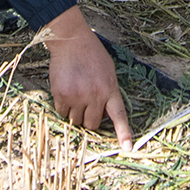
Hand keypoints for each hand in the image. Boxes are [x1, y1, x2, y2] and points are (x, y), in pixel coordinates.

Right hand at [45, 6, 131, 145]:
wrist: (72, 41)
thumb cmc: (91, 54)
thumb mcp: (108, 72)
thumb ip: (108, 92)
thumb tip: (103, 114)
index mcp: (110, 89)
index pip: (119, 115)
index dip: (123, 133)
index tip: (128, 148)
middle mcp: (95, 95)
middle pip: (91, 125)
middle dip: (88, 119)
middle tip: (86, 105)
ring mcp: (77, 96)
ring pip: (75, 121)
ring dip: (75, 113)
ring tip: (75, 94)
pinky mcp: (62, 95)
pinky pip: (61, 113)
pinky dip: (63, 107)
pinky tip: (65, 91)